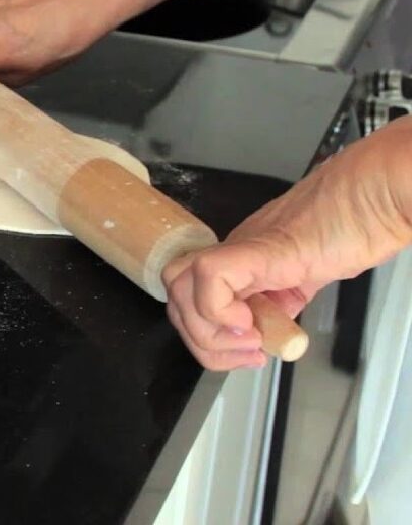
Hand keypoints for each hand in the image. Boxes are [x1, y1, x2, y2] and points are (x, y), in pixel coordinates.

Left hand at [162, 118, 411, 369]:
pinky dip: (219, 309)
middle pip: (177, 298)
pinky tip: (250, 321)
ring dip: (209, 330)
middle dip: (204, 341)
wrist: (376, 196)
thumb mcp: (306, 280)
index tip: (247, 355)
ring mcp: (240, 247)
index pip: (190, 302)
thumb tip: (268, 333)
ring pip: (181, 287)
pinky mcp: (257, 247)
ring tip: (251, 340)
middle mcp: (231, 252)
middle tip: (247, 353)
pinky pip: (209, 275)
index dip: (208, 339)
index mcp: (239, 261)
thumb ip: (279, 303)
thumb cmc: (352, 228)